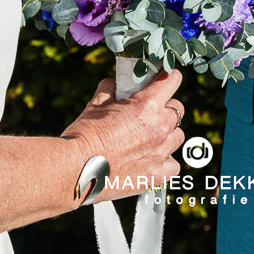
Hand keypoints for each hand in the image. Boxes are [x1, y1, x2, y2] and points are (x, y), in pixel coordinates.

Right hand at [62, 71, 185, 200]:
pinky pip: (173, 165)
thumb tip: (113, 83)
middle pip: (178, 110)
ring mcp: (160, 153)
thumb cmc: (83, 134)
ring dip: (167, 135)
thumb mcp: (95, 104)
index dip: (168, 78)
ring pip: (178, 137)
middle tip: (149, 113)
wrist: (75, 169)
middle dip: (165, 108)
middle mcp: (159, 127)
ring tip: (149, 139)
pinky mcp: (156, 175)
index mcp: (147, 105)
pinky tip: (151, 160)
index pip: (173, 80)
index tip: (163, 80)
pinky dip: (165, 161)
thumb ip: (109, 90)